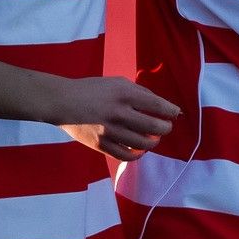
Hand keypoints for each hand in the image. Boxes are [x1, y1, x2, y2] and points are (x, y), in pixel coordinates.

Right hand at [50, 76, 178, 161]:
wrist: (63, 102)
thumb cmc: (92, 89)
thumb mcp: (116, 82)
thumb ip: (138, 92)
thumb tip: (159, 104)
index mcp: (124, 94)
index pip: (157, 105)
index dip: (170, 111)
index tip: (175, 113)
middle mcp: (119, 113)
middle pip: (153, 127)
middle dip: (165, 129)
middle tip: (165, 128)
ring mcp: (110, 131)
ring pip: (142, 144)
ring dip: (153, 142)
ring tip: (153, 139)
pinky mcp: (101, 145)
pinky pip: (126, 156)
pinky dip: (137, 154)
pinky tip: (139, 150)